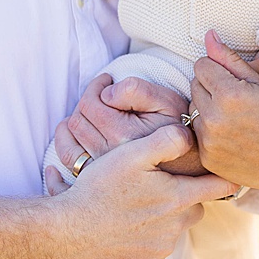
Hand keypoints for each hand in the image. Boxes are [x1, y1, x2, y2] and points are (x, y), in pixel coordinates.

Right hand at [46, 125, 235, 258]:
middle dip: (183, 196)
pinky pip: (157, 248)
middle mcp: (177, 226)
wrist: (68, 231)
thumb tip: (192, 134)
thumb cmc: (99, 189)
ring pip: (175, 228)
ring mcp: (162, 249)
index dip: (226, 176)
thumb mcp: (131, 155)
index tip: (233, 173)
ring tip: (134, 207)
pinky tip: (126, 228)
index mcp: (179, 198)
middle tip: (157, 187)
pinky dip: (147, 239)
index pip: (220, 186)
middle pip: (196, 206)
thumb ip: (167, 140)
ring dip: (162, 218)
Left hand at [51, 71, 202, 179]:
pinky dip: (66, 140)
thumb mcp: (168, 102)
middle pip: (78, 119)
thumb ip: (137, 90)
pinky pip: (69, 157)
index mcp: (122, 134)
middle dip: (87, 99)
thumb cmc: (182, 131)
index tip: (107, 80)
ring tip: (92, 110)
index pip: (91, 102)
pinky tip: (76, 131)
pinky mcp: (97, 178)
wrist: (193, 169)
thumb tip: (107, 93)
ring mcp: (100, 168)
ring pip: (71, 137)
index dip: (97, 85)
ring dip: (76, 118)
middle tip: (101, 93)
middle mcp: (107, 154)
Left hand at [191, 33, 258, 195]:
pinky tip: (230, 136)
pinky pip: (196, 132)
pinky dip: (208, 131)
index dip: (217, 69)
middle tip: (236, 100)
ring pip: (192, 109)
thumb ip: (230, 59)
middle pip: (194, 85)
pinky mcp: (205, 157)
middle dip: (210, 87)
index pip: (201, 65)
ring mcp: (208, 140)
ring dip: (207, 109)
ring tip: (233, 118)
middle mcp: (214, 118)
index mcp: (229, 94)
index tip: (233, 80)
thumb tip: (208, 36)